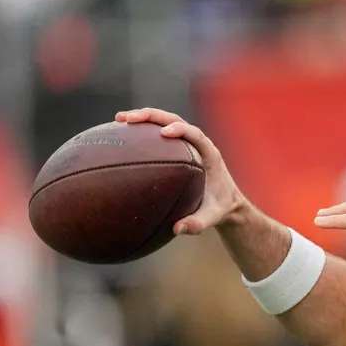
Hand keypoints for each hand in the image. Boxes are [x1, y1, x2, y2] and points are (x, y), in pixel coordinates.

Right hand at [115, 108, 243, 234]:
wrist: (226, 202)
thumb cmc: (219, 208)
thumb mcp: (211, 217)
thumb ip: (197, 224)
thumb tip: (176, 230)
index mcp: (210, 154)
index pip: (196, 134)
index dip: (180, 129)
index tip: (164, 133)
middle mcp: (198, 144)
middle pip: (175, 120)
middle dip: (152, 116)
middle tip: (128, 119)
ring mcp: (187, 143)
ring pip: (165, 121)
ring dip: (144, 118)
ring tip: (119, 119)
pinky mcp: (178, 147)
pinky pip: (159, 134)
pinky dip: (142, 131)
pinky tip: (120, 134)